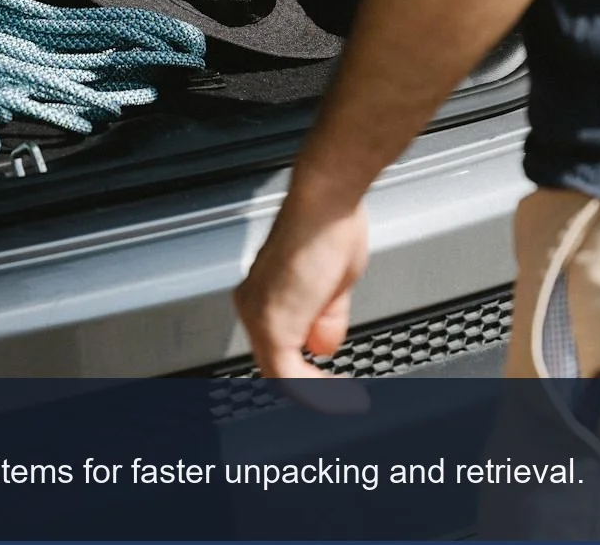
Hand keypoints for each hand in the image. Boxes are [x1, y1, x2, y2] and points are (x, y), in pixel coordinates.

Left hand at [232, 191, 369, 378]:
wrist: (327, 203)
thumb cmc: (332, 225)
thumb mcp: (335, 283)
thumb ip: (326, 318)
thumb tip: (325, 347)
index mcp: (264, 293)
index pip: (277, 346)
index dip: (308, 370)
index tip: (334, 380)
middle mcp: (253, 305)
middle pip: (277, 362)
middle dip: (314, 381)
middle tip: (343, 392)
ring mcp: (258, 316)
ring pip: (281, 375)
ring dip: (319, 391)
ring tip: (347, 395)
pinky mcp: (272, 325)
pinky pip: (290, 377)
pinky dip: (319, 392)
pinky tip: (342, 393)